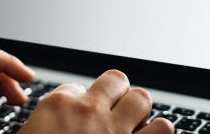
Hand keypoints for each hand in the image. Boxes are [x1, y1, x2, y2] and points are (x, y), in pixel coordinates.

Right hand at [19, 69, 173, 133]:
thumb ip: (46, 127)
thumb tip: (61, 125)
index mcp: (58, 106)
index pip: (77, 88)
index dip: (80, 103)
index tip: (78, 119)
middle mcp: (89, 111)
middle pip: (115, 80)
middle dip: (116, 95)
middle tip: (112, 114)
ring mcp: (114, 130)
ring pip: (141, 97)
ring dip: (139, 111)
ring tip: (133, 125)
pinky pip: (162, 129)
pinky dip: (158, 132)